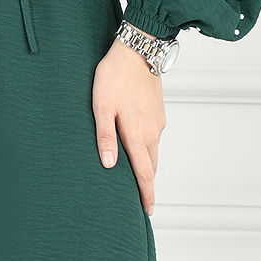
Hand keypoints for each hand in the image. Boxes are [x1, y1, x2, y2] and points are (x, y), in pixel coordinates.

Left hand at [91, 31, 167, 216]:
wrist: (138, 49)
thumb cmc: (114, 76)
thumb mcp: (101, 106)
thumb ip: (105, 136)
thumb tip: (109, 166)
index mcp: (137, 134)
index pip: (144, 173)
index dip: (146, 194)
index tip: (147, 212)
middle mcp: (152, 132)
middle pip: (151, 166)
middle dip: (147, 184)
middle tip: (142, 201)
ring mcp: (157, 121)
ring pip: (153, 151)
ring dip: (147, 166)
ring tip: (138, 177)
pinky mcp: (158, 111)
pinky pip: (154, 137)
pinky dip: (148, 149)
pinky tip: (138, 146)